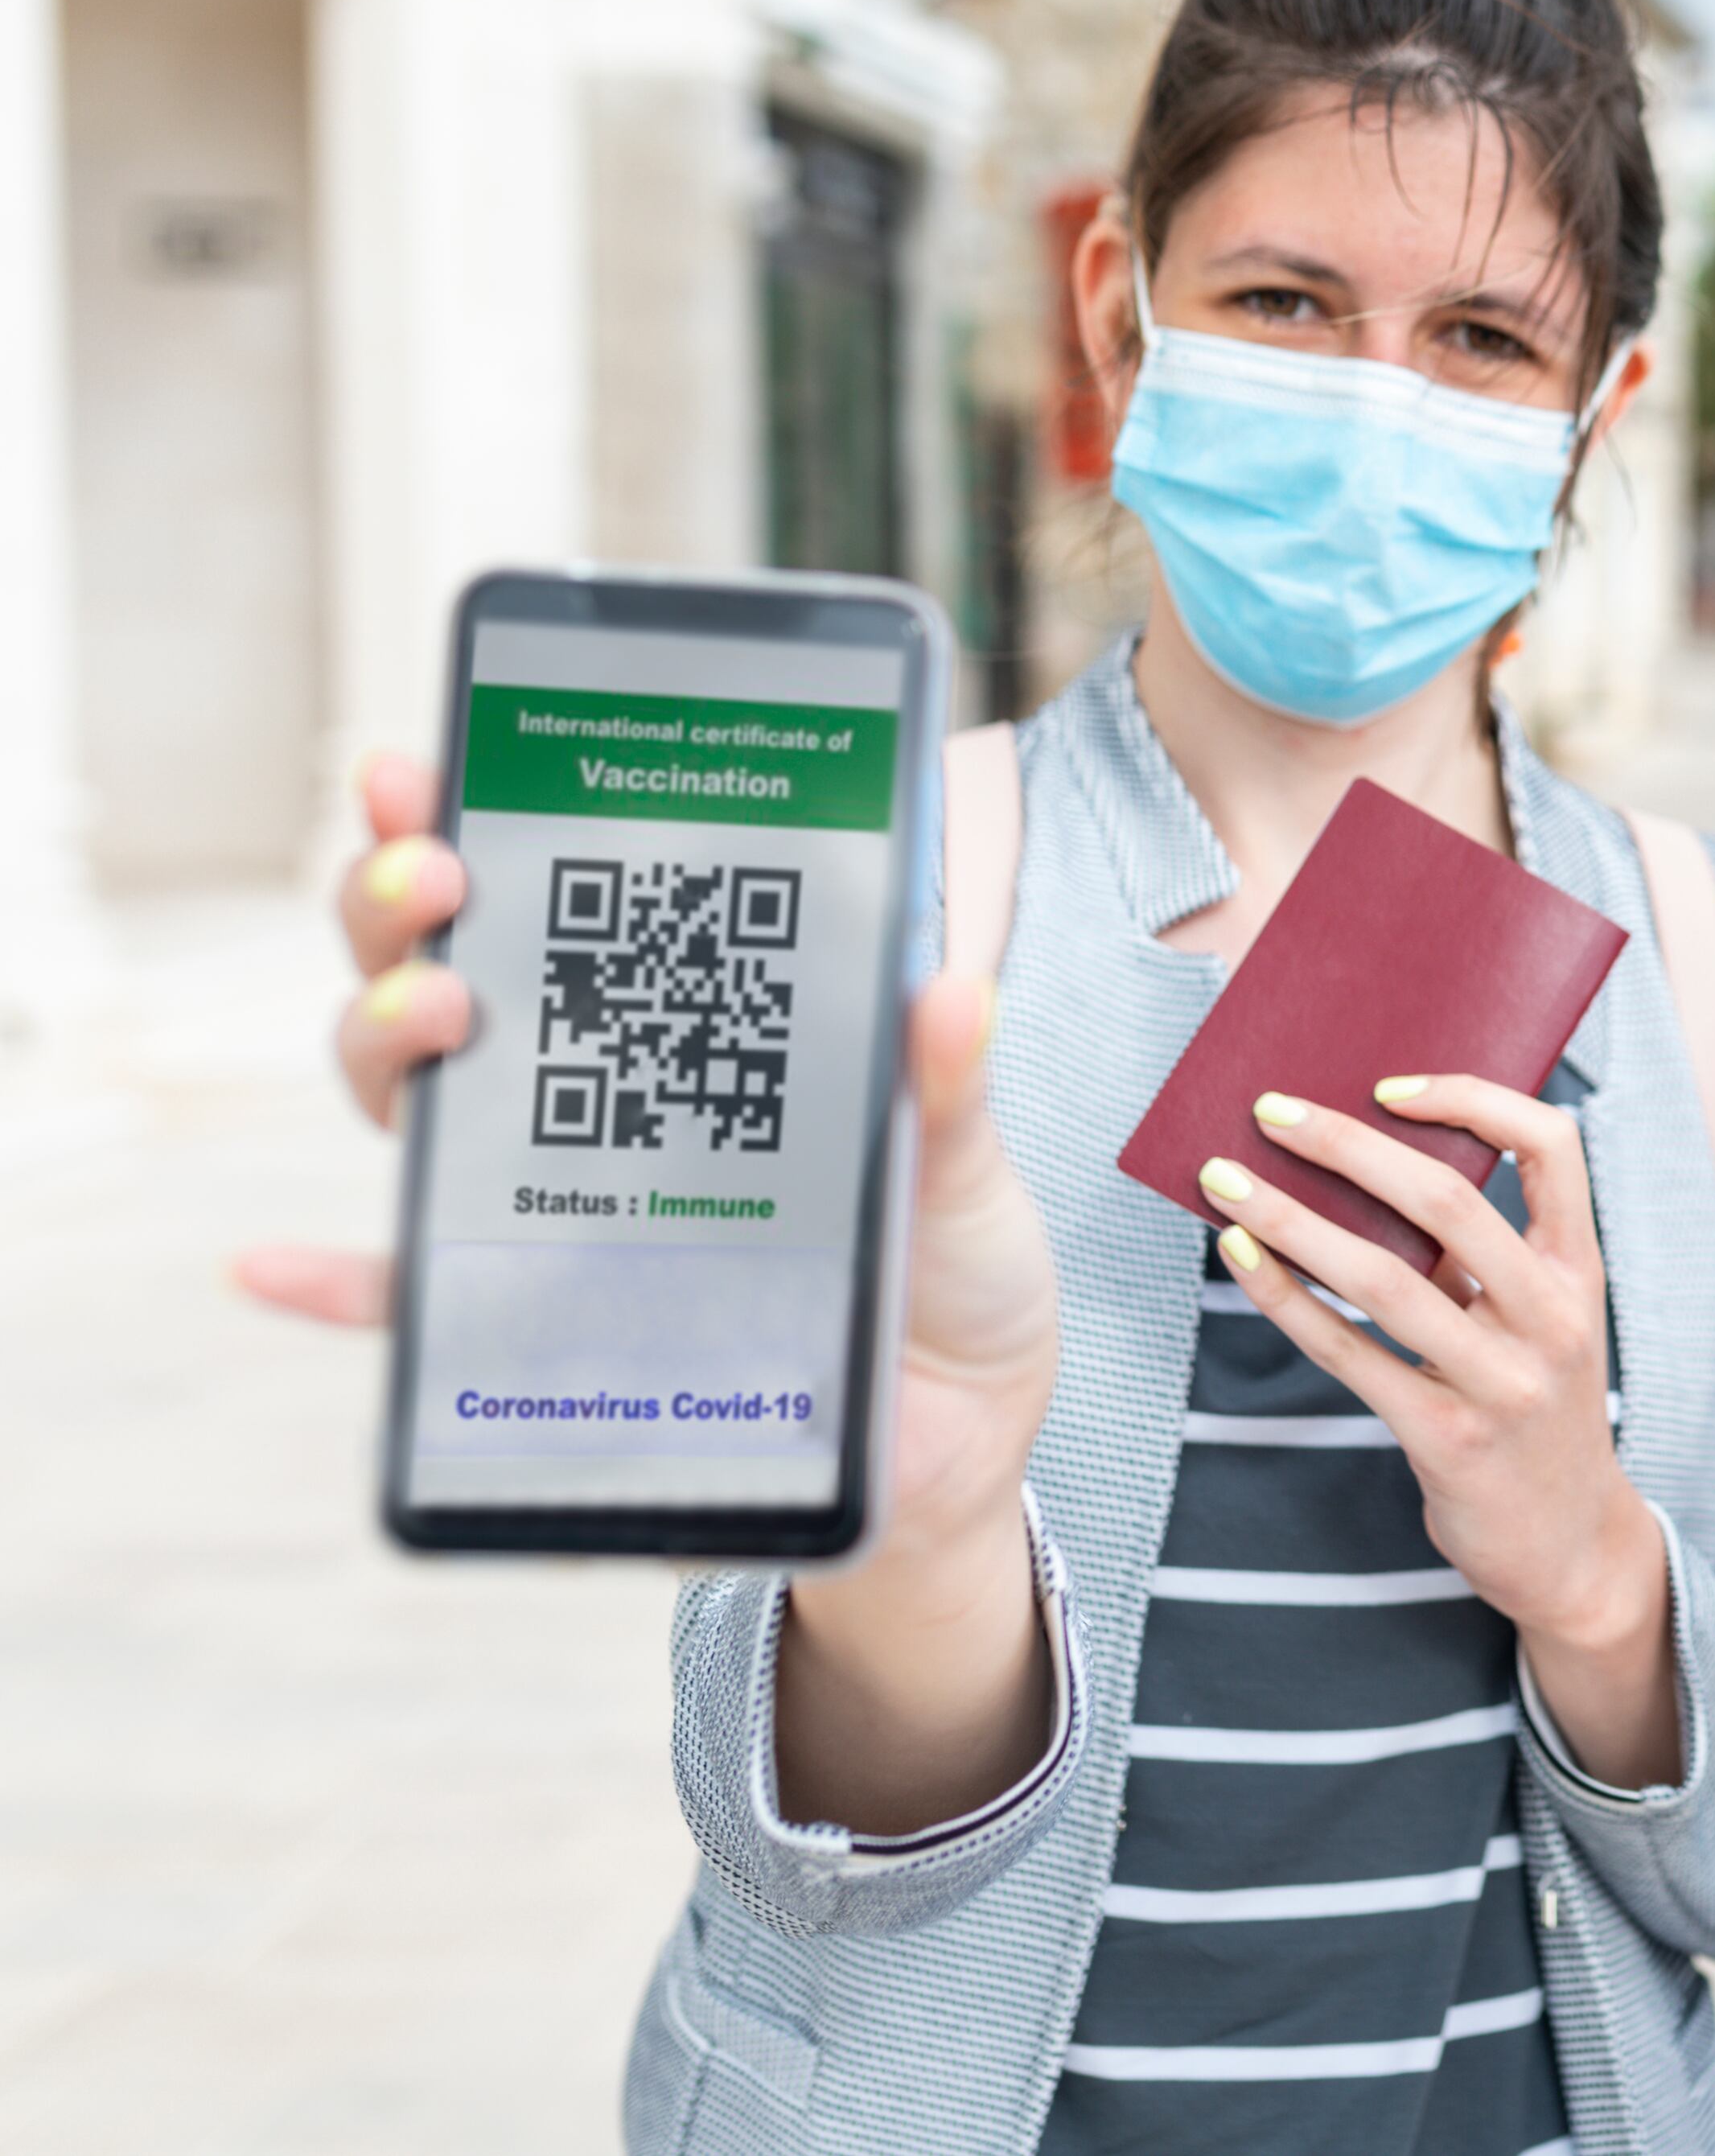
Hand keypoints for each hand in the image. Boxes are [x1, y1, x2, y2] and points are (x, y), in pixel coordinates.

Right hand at [229, 755, 1061, 1555]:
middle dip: (407, 912)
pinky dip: (335, 1286)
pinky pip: (414, 1312)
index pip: (560, 912)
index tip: (426, 763)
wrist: (954, 1435)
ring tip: (438, 1009)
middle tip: (440, 876)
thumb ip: (942, 1086)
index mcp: (685, 1036)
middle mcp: (596, 1108)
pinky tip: (268, 1263)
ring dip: (386, 1044)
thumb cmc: (945, 1269)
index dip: (471, 828)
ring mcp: (559, 1213)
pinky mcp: (551, 1337)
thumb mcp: (963, 1166)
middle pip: (449, 984)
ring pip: (417, 1111)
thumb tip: (947, 988)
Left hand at [1205, 1077, 1677, 1785]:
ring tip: (1224, 1181)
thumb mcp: (1540, 1326)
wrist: (1571, 1548)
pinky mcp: (1447, 1438)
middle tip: (1272, 1111)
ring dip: (1293, 1218)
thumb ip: (1482, 1260)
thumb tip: (1369, 1170)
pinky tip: (1240, 1257)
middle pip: (1448, 1202)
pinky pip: (1350, 1353)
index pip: (1550, 1147)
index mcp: (1581, 1272)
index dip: (1473, 1100)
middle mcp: (1551, 1319)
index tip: (1390, 1085)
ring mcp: (1502, 1382)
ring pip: (1384, 1277)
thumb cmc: (1538, 1413)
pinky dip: (1286, 1298)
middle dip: (1349, 1145)